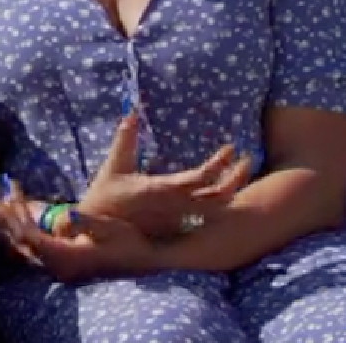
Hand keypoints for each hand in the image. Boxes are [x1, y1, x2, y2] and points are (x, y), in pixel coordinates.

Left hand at [0, 179, 162, 282]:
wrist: (145, 262)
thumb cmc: (129, 243)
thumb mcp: (109, 229)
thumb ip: (85, 222)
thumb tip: (66, 214)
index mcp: (66, 257)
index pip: (30, 235)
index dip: (16, 213)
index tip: (11, 191)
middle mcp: (59, 266)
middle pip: (23, 241)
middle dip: (9, 216)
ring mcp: (61, 267)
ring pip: (27, 246)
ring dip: (15, 224)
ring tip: (4, 202)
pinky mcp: (65, 264)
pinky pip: (37, 249)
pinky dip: (26, 231)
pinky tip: (24, 218)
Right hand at [77, 111, 251, 239]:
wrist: (99, 232)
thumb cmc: (105, 196)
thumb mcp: (114, 165)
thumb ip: (125, 139)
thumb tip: (132, 113)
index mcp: (162, 188)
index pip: (200, 177)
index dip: (219, 163)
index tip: (231, 148)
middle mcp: (175, 206)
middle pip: (218, 196)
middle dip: (236, 177)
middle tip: (246, 159)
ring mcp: (178, 219)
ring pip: (216, 208)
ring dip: (231, 191)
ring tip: (240, 174)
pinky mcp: (177, 227)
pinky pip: (205, 217)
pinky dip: (219, 205)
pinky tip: (224, 193)